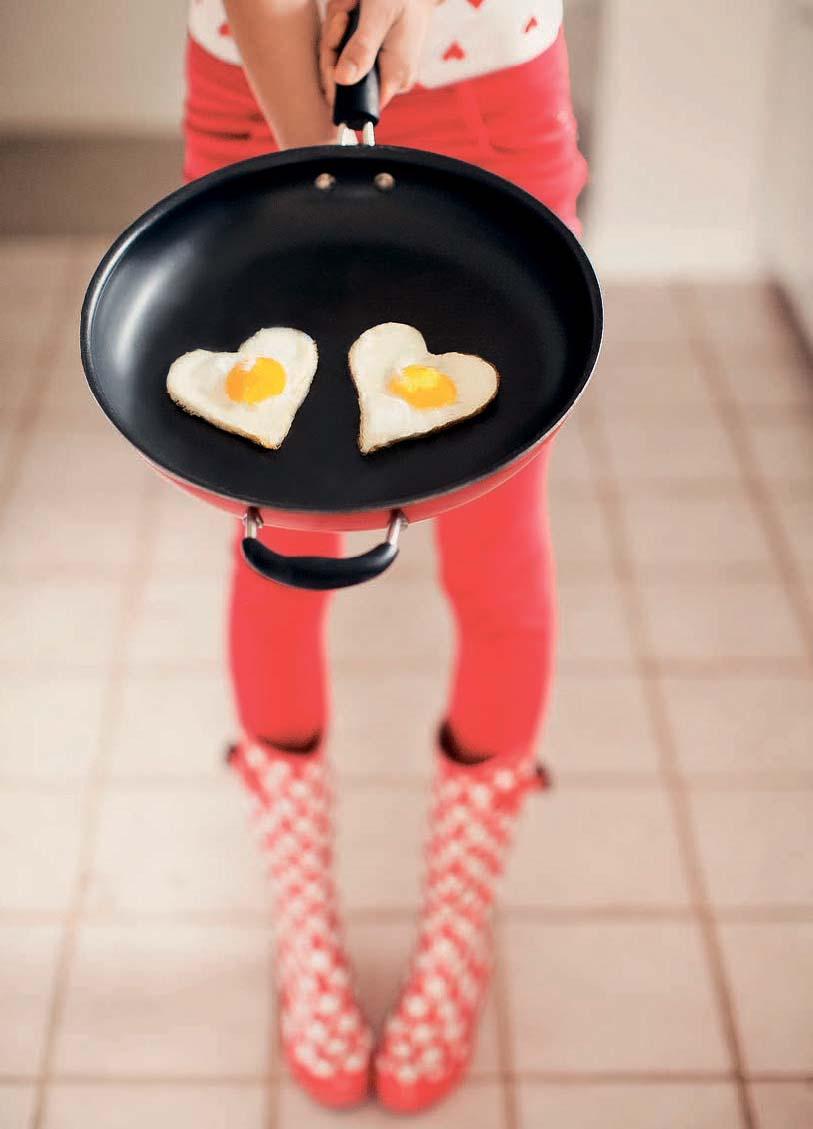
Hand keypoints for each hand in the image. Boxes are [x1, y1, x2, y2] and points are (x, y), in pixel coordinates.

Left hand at [320, 0, 437, 108]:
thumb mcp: (380, 15)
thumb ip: (362, 48)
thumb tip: (342, 80)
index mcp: (394, 77)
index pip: (354, 101)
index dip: (334, 76)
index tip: (334, 42)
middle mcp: (389, 80)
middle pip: (342, 79)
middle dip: (334, 44)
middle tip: (345, 14)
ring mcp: (381, 70)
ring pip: (340, 61)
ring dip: (337, 30)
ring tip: (352, 5)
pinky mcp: (373, 60)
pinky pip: (345, 51)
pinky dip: (341, 28)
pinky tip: (352, 9)